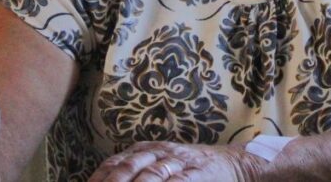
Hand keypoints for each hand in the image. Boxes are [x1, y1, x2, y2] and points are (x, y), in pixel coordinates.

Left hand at [88, 141, 267, 181]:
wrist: (232, 164)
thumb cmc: (189, 169)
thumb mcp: (160, 165)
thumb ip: (135, 173)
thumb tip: (105, 180)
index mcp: (145, 150)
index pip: (114, 164)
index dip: (98, 179)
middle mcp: (158, 153)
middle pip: (126, 168)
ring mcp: (178, 162)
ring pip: (149, 175)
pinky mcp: (196, 174)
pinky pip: (177, 181)